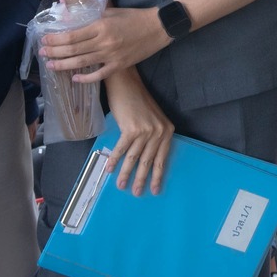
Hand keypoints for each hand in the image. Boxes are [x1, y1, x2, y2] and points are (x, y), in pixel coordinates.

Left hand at [44, 6, 172, 80]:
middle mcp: (103, 42)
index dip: (56, 39)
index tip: (45, 40)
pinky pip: (99, 74)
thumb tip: (73, 19)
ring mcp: (111, 55)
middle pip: (73, 49)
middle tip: (42, 53)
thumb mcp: (111, 11)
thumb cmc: (134, 17)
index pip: (73, 35)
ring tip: (51, 65)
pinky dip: (86, 78)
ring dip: (64, 65)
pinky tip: (74, 78)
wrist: (157, 27)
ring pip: (82, 63)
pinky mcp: (119, 65)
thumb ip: (92, 16)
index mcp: (101, 26)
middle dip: (55, 52)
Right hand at [103, 71, 173, 194]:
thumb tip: (144, 160)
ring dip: (125, 173)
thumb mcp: (151, 119)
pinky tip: (109, 169)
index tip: (154, 190)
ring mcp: (145, 130)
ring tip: (120, 186)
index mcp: (167, 130)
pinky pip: (121, 149)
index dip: (157, 175)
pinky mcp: (131, 129)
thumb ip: (151, 137)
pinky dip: (114, 160)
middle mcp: (159, 131)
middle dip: (141, 179)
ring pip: (134, 158)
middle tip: (137, 193)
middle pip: (148, 161)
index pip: (162, 158)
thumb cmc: (137, 101)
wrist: (126, 83)